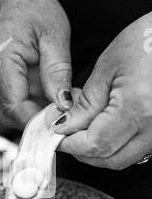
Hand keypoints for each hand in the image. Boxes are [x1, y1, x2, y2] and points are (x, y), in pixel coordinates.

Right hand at [0, 0, 71, 127]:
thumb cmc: (34, 10)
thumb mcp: (54, 36)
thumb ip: (57, 73)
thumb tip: (63, 106)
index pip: (14, 106)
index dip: (36, 120)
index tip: (61, 122)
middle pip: (6, 114)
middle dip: (34, 119)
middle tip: (61, 113)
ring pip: (4, 112)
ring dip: (29, 113)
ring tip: (52, 102)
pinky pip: (3, 103)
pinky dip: (23, 105)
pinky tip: (40, 96)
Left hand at [56, 12, 151, 169]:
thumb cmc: (150, 39)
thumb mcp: (108, 67)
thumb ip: (85, 103)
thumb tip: (65, 125)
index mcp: (137, 108)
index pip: (94, 144)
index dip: (69, 144)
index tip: (55, 136)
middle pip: (109, 159)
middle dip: (81, 152)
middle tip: (65, 136)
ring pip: (122, 158)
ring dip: (98, 152)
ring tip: (82, 131)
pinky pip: (135, 150)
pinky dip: (115, 146)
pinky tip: (104, 129)